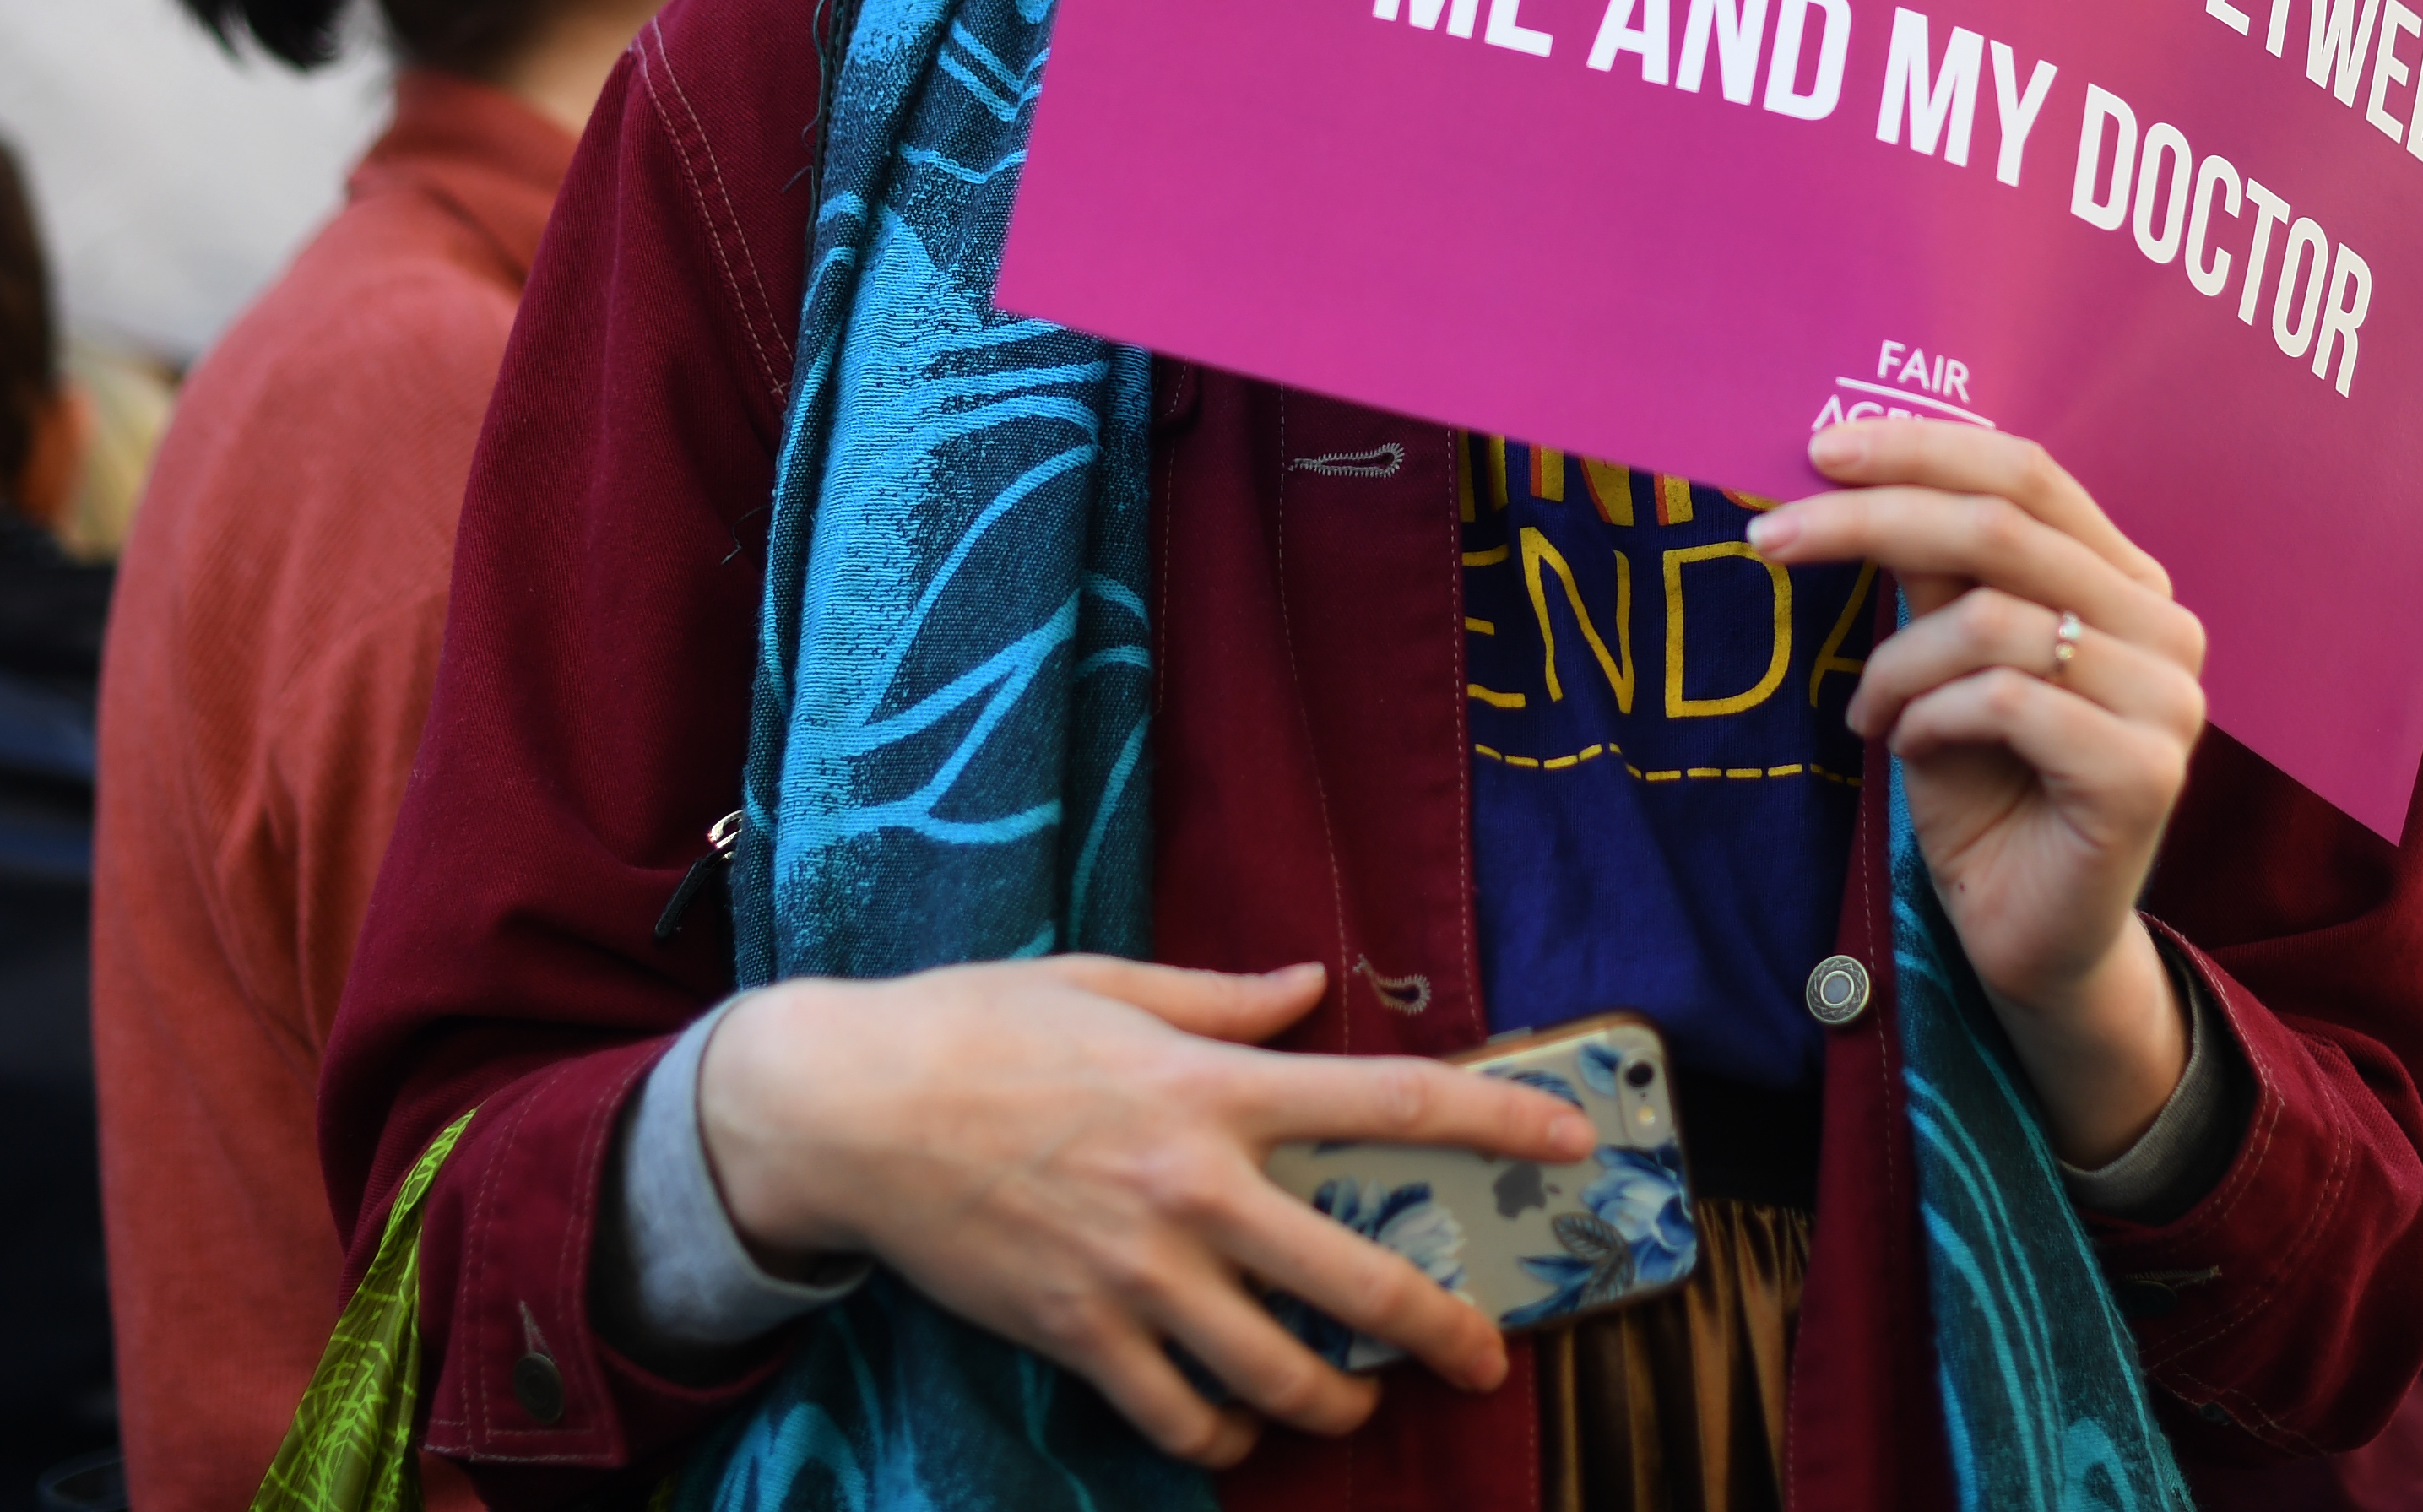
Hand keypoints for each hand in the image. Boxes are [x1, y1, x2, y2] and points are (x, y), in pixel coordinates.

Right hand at [696, 956, 1592, 1467]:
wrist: (848, 1108)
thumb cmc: (977, 1025)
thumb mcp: (1110, 983)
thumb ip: (1224, 1001)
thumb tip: (1310, 988)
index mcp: (1213, 1089)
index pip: (1389, 1101)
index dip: (1497, 1121)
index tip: (1574, 1141)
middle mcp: (1194, 1190)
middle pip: (1358, 1281)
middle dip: (1442, 1331)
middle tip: (1483, 1357)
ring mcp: (1137, 1274)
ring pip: (1277, 1376)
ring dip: (1331, 1403)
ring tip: (1347, 1401)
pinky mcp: (1077, 1336)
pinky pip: (1178, 1419)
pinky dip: (1220, 1437)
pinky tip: (1234, 1427)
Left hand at [1749, 417, 2207, 1163]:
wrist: (2030, 938)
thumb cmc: (1986, 792)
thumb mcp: (1946, 661)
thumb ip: (1936, 573)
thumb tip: (1857, 473)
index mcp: (2126, 579)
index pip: (2027, 473)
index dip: (1920, 449)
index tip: (1819, 448)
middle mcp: (2165, 625)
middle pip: (2005, 525)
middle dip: (1872, 519)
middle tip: (1772, 536)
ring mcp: (2168, 698)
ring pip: (1994, 616)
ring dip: (1896, 663)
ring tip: (1867, 716)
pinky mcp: (2145, 771)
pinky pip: (2004, 700)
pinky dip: (1928, 717)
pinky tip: (1909, 750)